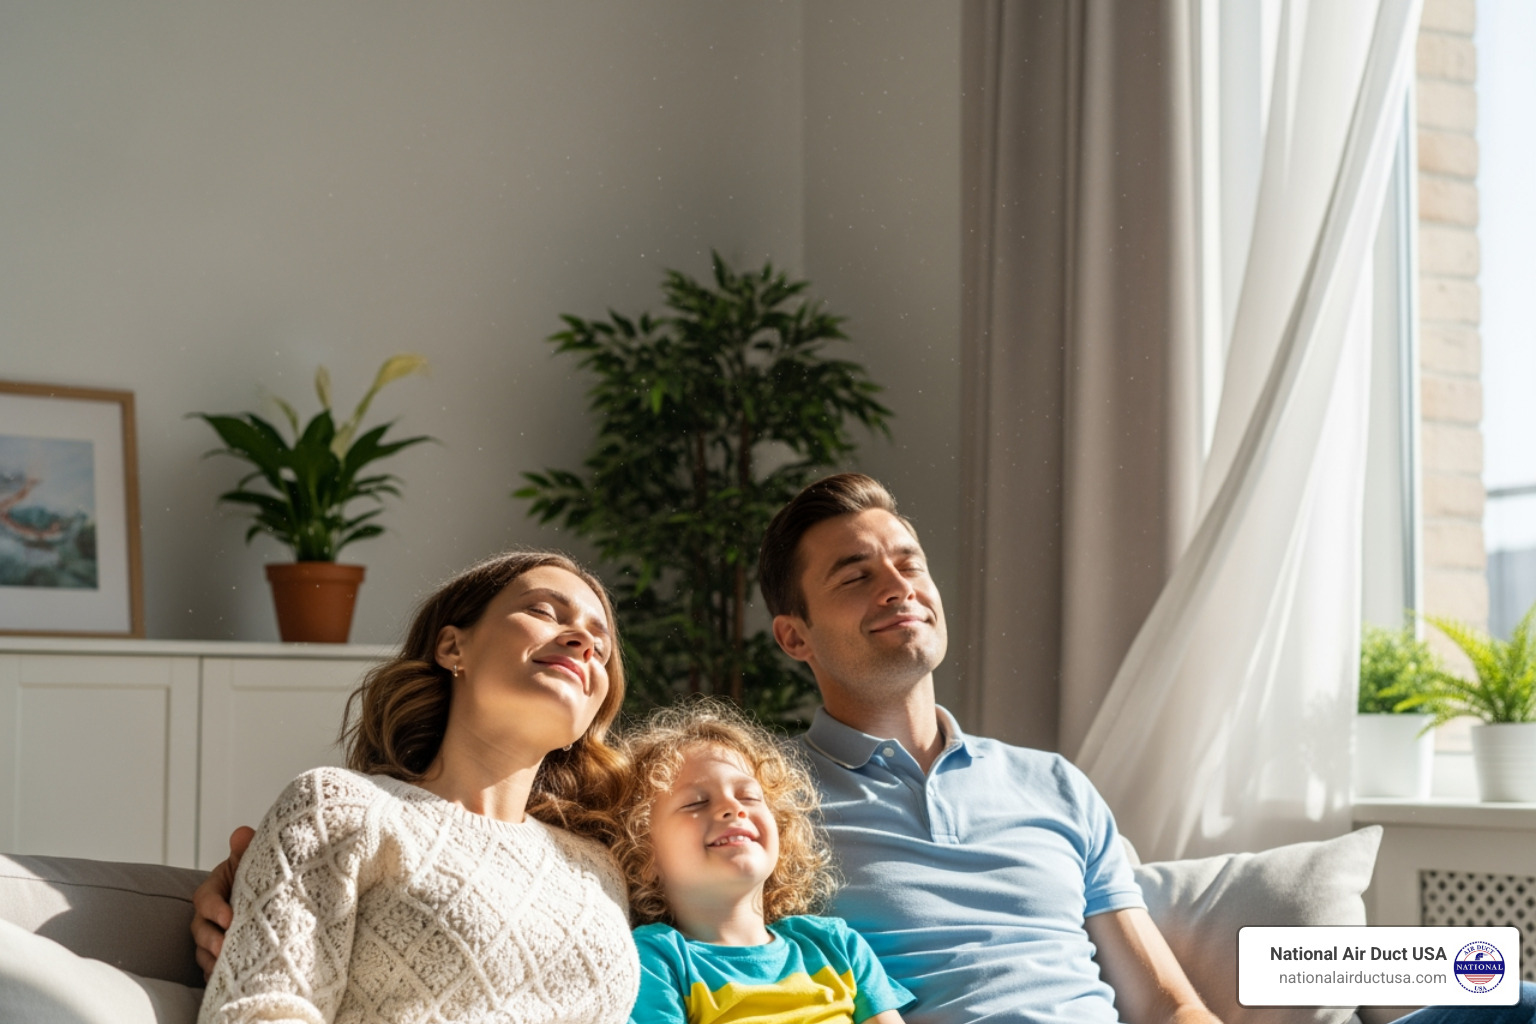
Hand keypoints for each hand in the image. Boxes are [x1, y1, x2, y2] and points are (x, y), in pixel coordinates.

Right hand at [191, 826, 254, 979]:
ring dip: (213, 960)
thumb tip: (242, 833)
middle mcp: (207, 916)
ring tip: (228, 966)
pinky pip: (212, 969)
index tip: (230, 918)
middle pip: (201, 931)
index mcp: (212, 890)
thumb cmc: (253, 876)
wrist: (265, 894)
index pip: (205, 900)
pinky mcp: (219, 955)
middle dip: (212, 941)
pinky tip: (231, 980)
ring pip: (204, 953)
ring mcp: (211, 937)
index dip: (215, 910)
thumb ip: (244, 849)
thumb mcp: (249, 861)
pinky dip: (218, 975)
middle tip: (225, 948)